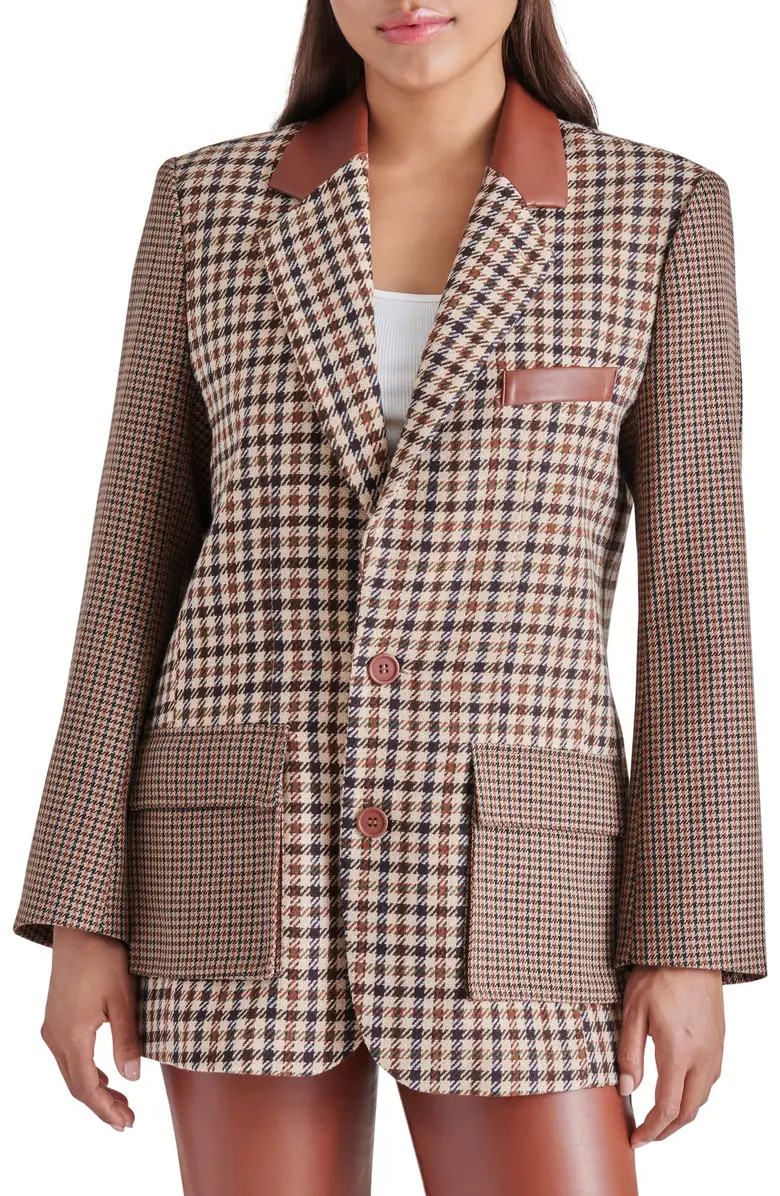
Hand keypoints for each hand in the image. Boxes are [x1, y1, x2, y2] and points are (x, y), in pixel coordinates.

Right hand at [41, 925, 140, 1130]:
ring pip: (71, 1071)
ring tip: (121, 1101)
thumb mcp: (123, 999)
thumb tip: (133, 1078)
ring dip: (94, 1089)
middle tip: (128, 1119)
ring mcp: (53, 1027)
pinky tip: (104, 1073)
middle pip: (76, 1085)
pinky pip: (68, 1056)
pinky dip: (86, 1071)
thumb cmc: (104, 958)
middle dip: (102, 1105)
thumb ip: (126, 1040)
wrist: (80, 928)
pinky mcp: (56, 1017)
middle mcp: (56, 1036)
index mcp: (72, 1036)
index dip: (106, 1109)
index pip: (87, 1088)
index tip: (126, 1123)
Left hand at [617, 965, 723, 1146]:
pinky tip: (678, 1090)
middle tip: (646, 1136)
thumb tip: (626, 1089)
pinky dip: (693, 1096)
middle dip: (666, 1131)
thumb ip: (629, 1053)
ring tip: (659, 1118)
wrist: (689, 951)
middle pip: (688, 1112)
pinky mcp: (719, 1042)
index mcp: (678, 1051)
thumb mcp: (633, 1011)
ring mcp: (715, 1051)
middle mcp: (702, 1057)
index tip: (635, 1139)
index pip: (667, 1108)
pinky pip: (709, 1081)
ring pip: (702, 1098)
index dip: (651, 1130)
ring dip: (682, 1115)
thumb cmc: (658, 974)